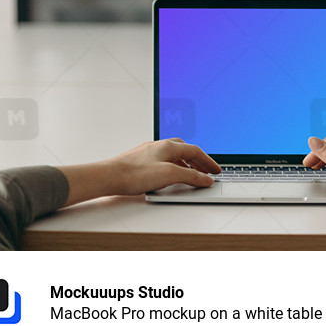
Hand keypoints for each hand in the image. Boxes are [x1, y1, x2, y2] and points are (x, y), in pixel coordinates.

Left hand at [62, 139, 220, 205]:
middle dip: (198, 160)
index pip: (195, 151)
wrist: (109, 176)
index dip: (208, 162)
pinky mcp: (141, 160)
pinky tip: (169, 176)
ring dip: (186, 163)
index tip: (216, 171)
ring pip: (173, 155)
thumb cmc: (135, 174)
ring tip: (191, 175)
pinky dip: (173, 166)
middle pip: (185, 150)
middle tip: (206, 171)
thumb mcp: (168, 175)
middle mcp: (160, 146)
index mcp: (169, 146)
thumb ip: (190, 176)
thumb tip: (205, 179)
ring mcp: (149, 152)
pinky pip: (163, 160)